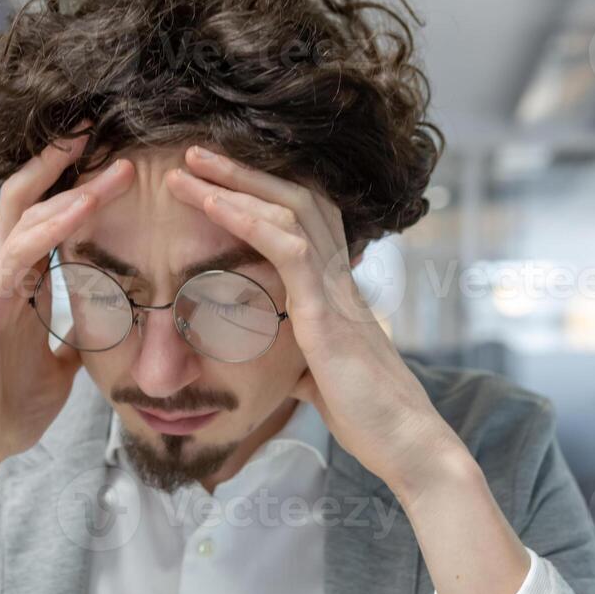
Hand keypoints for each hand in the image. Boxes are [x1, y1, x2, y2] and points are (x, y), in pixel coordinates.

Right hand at [0, 134, 134, 563]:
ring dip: (73, 187)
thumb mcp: (58, 372)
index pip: (47, 221)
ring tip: (114, 162)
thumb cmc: (4, 414)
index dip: (77, 187)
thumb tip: (105, 328)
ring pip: (26, 217)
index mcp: (21, 289)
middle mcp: (2, 278)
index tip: (115, 161)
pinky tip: (83, 206)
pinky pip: (20, 255)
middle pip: (29, 200)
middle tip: (100, 127)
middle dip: (63, 162)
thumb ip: (74, 341)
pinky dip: (53, 227)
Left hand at [164, 144, 470, 493]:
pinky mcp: (326, 313)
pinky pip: (287, 248)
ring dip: (234, 185)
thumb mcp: (320, 375)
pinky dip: (248, 220)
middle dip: (241, 171)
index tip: (217, 177)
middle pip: (293, 198)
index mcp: (336, 288)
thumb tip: (281, 364)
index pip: (303, 218)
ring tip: (189, 166)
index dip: (264, 190)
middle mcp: (339, 277)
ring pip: (288, 211)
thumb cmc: (366, 414)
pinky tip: (213, 205)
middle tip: (193, 150)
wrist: (404, 443)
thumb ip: (299, 357)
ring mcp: (335, 290)